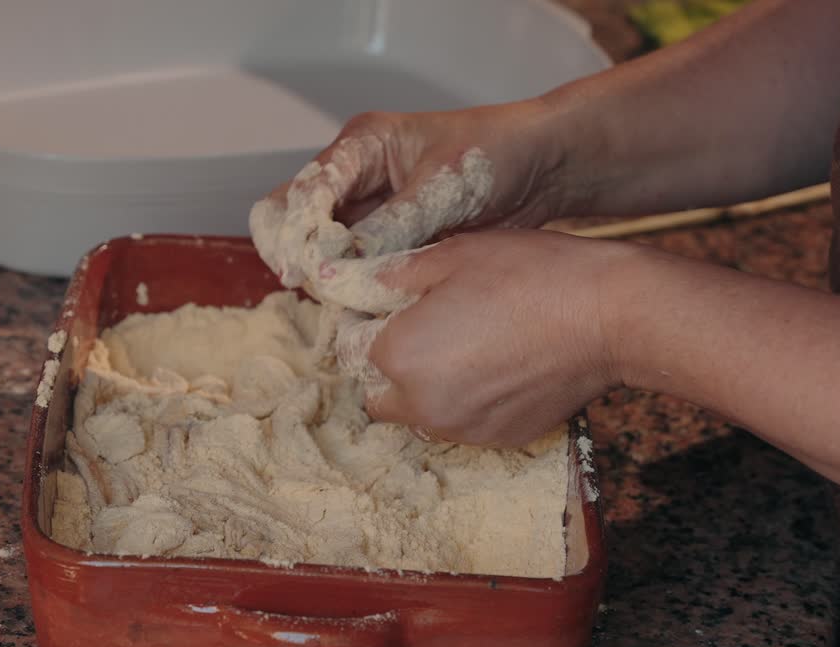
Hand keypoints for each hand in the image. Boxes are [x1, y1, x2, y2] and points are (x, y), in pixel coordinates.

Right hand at [249, 100, 582, 292]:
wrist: (545, 168)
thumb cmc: (498, 154)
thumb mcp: (441, 187)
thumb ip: (390, 226)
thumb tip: (337, 267)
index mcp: (363, 146)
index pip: (303, 189)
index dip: (295, 229)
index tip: (302, 269)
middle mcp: (356, 177)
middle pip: (296, 218)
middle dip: (299, 254)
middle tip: (314, 290)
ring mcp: (369, 211)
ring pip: (320, 248)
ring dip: (324, 276)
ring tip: (339, 304)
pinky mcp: (388, 241)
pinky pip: (353, 267)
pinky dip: (351, 286)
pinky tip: (359, 307)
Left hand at [316, 229, 640, 446]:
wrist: (608, 317)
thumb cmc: (529, 276)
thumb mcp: (453, 255)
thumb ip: (397, 275)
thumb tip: (367, 283)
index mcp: (397, 357)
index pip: (357, 349)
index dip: (377, 326)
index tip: (401, 310)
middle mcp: (421, 405)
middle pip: (382, 394)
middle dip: (396, 368)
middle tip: (432, 334)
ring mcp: (462, 429)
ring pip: (422, 415)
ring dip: (430, 391)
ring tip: (470, 351)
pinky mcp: (500, 441)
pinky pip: (465, 425)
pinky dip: (470, 405)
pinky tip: (500, 369)